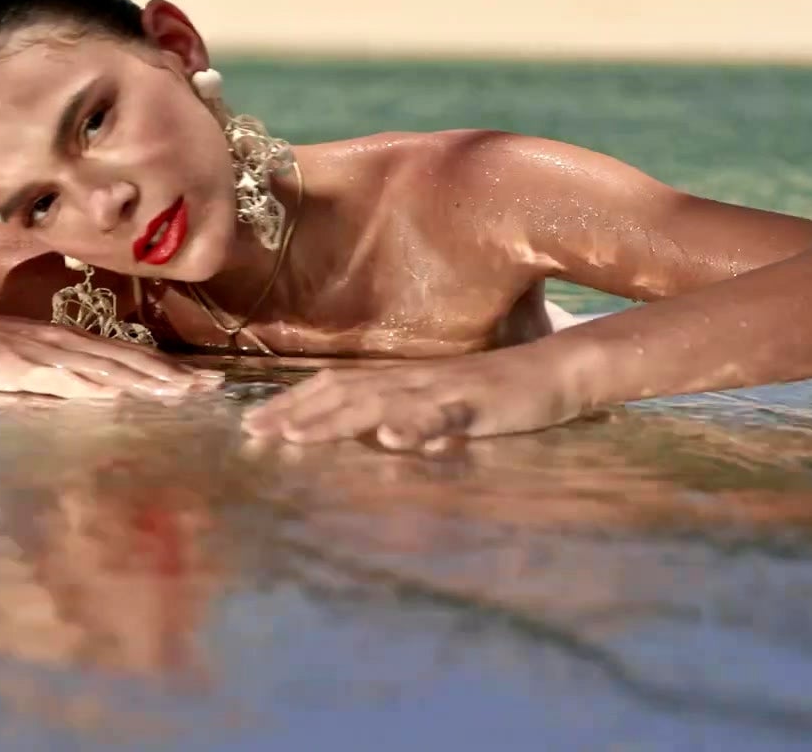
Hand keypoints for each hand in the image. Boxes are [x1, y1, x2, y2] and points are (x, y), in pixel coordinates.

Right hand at [0, 301, 218, 398]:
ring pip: (104, 370)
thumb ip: (52, 365)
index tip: (202, 379)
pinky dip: (91, 387)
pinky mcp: (14, 369)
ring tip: (185, 392)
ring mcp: (39, 356)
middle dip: (173, 376)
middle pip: (127, 362)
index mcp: (63, 340)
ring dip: (145, 382)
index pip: (126, 355)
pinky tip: (116, 396)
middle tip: (216, 387)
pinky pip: (59, 379)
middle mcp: (60, 344)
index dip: (165, 368)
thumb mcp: (18, 352)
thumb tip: (89, 382)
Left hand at [240, 349, 587, 450]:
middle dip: (295, 413)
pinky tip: (391, 440)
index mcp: (402, 382)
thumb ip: (410, 421)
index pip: (336, 387)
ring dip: (335, 419)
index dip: (293, 403)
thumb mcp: (445, 412)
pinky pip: (443, 417)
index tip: (253, 424)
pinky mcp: (478, 406)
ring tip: (295, 437)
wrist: (559, 371)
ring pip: (381, 403)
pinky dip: (416, 426)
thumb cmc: (501, 394)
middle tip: (252, 433)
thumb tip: (374, 439)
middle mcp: (412, 381)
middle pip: (343, 393)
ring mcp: (444, 392)